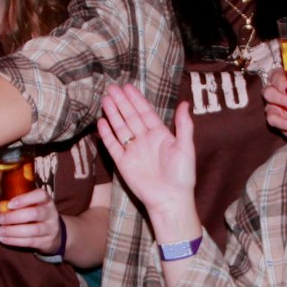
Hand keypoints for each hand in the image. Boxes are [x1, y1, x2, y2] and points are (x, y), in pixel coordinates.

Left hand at [0, 186, 64, 254]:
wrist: (53, 234)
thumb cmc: (34, 216)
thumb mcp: (25, 206)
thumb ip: (8, 204)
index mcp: (45, 200)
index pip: (40, 195)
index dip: (25, 199)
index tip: (9, 204)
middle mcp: (50, 213)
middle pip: (34, 213)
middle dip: (13, 217)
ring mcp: (50, 228)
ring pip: (33, 230)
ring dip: (12, 231)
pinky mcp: (46, 242)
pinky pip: (30, 242)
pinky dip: (14, 241)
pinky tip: (2, 239)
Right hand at [97, 84, 196, 218]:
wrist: (170, 199)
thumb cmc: (182, 175)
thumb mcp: (185, 147)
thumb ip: (183, 125)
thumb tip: (184, 103)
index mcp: (160, 135)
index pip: (145, 112)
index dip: (137, 100)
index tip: (128, 87)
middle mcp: (145, 140)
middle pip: (130, 117)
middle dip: (122, 102)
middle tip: (112, 87)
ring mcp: (133, 151)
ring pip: (120, 128)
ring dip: (113, 114)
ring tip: (105, 99)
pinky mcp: (123, 163)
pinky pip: (113, 146)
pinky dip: (107, 134)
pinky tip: (101, 122)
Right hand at [262, 65, 286, 140]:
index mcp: (282, 78)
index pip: (275, 76)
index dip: (281, 83)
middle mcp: (274, 91)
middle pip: (268, 93)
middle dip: (281, 99)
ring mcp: (273, 107)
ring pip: (269, 113)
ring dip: (282, 119)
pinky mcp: (277, 121)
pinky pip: (277, 127)